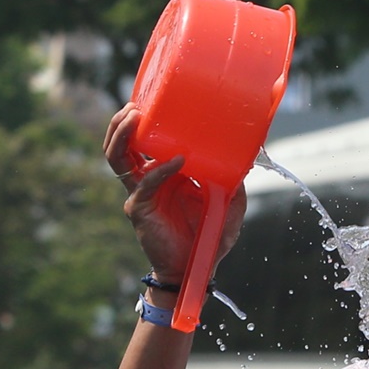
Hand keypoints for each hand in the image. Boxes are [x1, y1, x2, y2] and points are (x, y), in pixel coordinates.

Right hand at [103, 103, 246, 285]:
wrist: (196, 270)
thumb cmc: (209, 238)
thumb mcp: (228, 204)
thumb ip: (235, 181)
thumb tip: (249, 155)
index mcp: (163, 174)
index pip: (144, 142)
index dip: (142, 121)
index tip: (152, 98)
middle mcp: (147, 180)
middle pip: (122, 145)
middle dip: (122, 123)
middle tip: (134, 105)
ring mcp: (140, 194)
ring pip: (118, 158)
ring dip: (123, 136)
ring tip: (135, 117)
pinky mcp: (140, 210)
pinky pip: (145, 184)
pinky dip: (160, 170)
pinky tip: (177, 160)